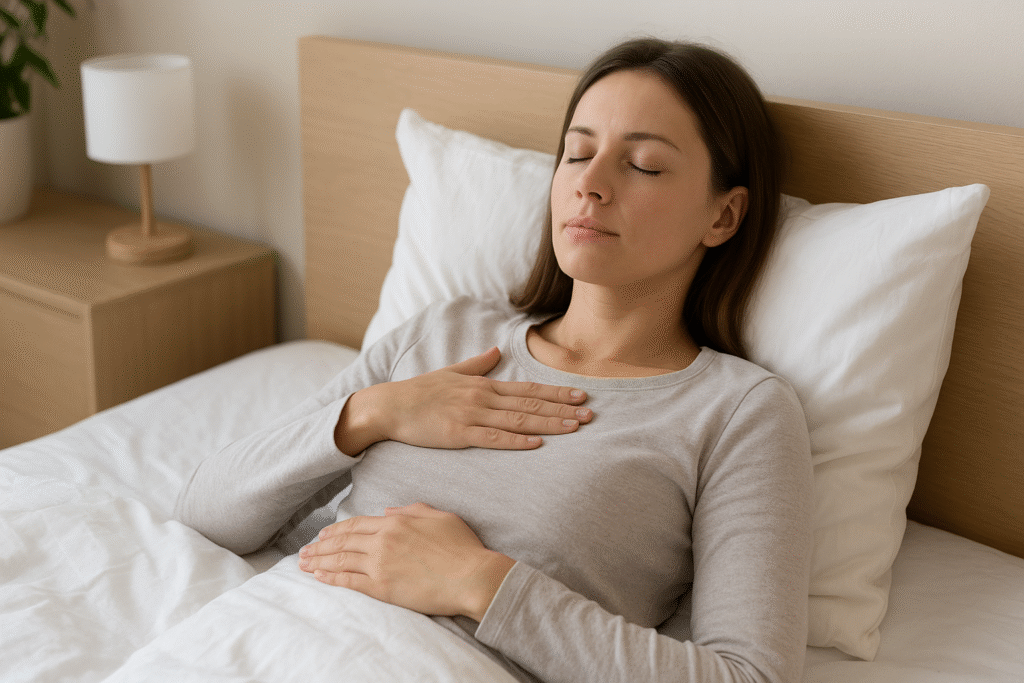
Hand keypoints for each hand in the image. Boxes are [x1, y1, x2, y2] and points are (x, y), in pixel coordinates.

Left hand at [298, 503, 514, 620]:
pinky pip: (350, 581)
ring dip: (320, 561)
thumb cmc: (462, 547)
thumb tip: (387, 511)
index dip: (337, 529)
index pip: (357, 523)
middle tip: (305, 550)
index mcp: (397, 522)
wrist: (472, 576)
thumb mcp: (440, 517)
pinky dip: (332, 578)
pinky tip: (319, 576)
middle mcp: (383, 541)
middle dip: (321, 545)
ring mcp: (381, 564)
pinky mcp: (382, 588)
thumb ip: (412, 510)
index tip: (324, 534)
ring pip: (341, 560)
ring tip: (303, 564)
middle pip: (344, 541)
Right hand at [335, 346, 591, 453]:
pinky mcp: (459, 434)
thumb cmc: (418, 392)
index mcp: (483, 385)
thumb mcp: (451, 372)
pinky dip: (516, 441)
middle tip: (591, 414)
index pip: (528, 389)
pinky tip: (537, 443)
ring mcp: (472, 416)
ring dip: (549, 424)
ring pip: (518, 421)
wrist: (389, 406)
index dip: (557, 392)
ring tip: (574, 427)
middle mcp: (482, 398)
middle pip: (530, 405)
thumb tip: (497, 351)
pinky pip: (493, 439)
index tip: (581, 395)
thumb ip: (477, 364)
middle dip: (563, 409)